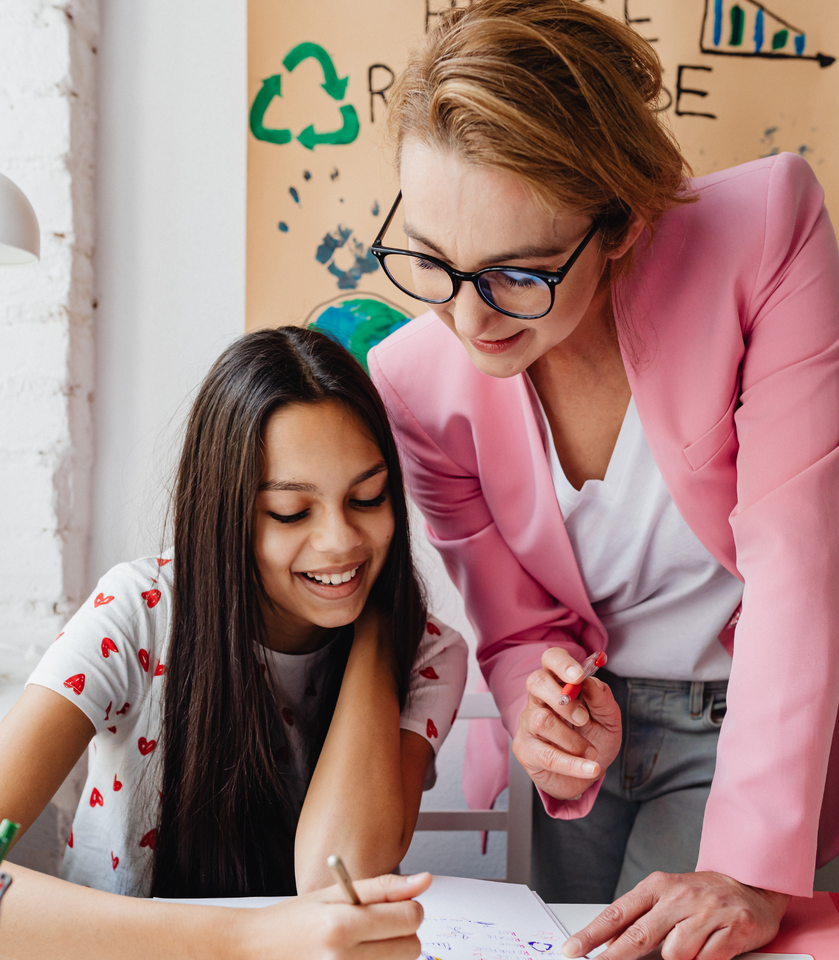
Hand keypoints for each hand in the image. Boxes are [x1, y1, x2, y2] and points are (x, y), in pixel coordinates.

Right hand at [234, 871, 431, 959]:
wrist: (255, 950)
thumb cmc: (293, 920)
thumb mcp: (334, 892)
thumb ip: (383, 888)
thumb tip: (424, 881)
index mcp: (343, 925)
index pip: (409, 918)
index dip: (410, 908)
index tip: (398, 906)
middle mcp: (344, 959)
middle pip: (411, 948)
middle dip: (402, 933)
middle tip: (378, 925)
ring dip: (391, 953)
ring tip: (363, 942)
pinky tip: (356, 956)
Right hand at [513, 647, 621, 799]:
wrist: (586, 775)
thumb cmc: (595, 740)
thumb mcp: (609, 720)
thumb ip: (602, 700)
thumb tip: (591, 682)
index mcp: (560, 684)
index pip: (552, 659)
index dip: (562, 663)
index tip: (578, 676)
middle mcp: (540, 699)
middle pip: (536, 682)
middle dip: (561, 697)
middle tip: (583, 718)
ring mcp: (528, 723)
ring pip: (542, 720)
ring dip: (573, 739)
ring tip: (591, 752)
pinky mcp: (525, 749)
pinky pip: (546, 755)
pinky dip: (572, 764)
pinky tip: (589, 768)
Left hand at [561, 871, 789, 959]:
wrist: (752, 886)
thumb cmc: (702, 895)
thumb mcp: (668, 896)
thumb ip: (642, 918)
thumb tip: (610, 943)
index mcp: (658, 885)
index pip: (618, 913)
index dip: (593, 934)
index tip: (572, 949)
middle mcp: (679, 896)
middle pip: (639, 936)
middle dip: (614, 958)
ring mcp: (706, 912)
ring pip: (675, 954)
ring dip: (676, 958)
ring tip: (688, 946)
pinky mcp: (733, 929)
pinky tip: (707, 950)